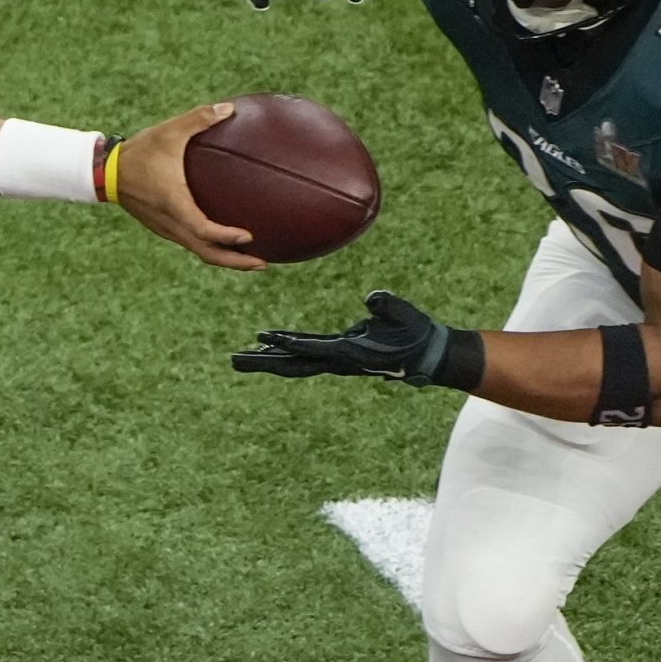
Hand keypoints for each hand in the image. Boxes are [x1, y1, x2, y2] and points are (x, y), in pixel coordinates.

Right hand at [116, 104, 264, 270]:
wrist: (106, 172)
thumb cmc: (139, 151)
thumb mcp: (169, 131)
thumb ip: (199, 118)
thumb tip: (229, 108)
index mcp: (174, 203)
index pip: (203, 229)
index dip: (225, 237)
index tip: (248, 236)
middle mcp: (170, 222)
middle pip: (205, 252)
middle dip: (234, 262)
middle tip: (261, 263)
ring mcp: (166, 228)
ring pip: (199, 251)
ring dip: (224, 258)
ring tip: (250, 258)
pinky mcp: (163, 227)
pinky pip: (191, 242)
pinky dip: (211, 246)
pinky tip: (226, 239)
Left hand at [234, 290, 448, 382]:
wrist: (427, 355)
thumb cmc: (418, 334)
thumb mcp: (407, 316)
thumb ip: (390, 306)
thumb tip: (371, 297)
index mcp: (353, 354)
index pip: (316, 349)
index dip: (292, 344)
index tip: (268, 339)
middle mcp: (338, 361)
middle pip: (294, 364)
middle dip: (264, 363)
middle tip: (234, 361)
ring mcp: (337, 359)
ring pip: (295, 362)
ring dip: (267, 360)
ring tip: (238, 357)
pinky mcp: (338, 352)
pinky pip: (305, 352)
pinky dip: (285, 349)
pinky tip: (267, 344)